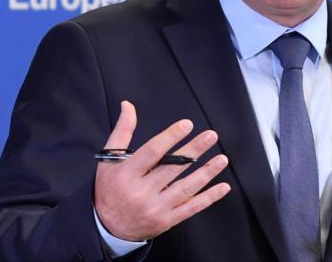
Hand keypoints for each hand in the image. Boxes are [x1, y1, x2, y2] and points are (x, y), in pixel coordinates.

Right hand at [94, 101, 230, 240]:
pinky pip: (191, 208)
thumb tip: (128, 105)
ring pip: (186, 188)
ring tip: (222, 159)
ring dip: (206, 173)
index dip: (170, 137)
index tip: (187, 124)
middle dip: (194, 150)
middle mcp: (141, 192)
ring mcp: (155, 208)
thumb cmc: (110, 188)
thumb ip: (122, 131)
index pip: (152, 152)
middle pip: (172, 168)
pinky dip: (209, 198)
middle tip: (211, 135)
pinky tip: (223, 186)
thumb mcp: (110, 160)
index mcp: (127, 174)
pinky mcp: (166, 220)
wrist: (108, 227)